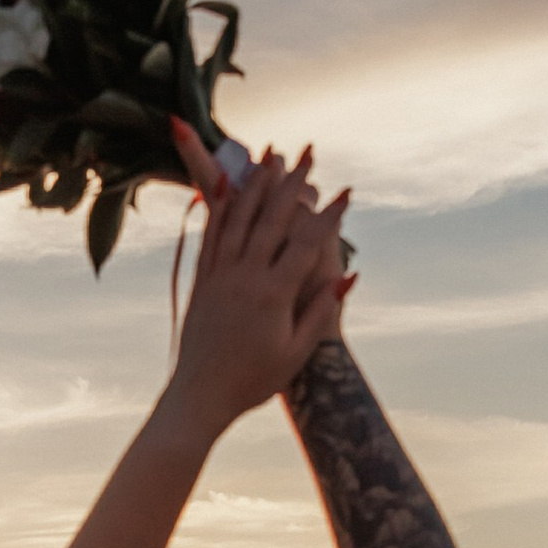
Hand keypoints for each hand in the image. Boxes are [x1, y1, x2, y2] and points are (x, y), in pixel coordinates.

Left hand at [164, 124, 352, 435]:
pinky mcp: (203, 280)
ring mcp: (221, 275)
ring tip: (270, 154)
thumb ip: (320, 313)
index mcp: (273, 295)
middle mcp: (245, 277)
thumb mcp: (295, 353)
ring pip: (240, 217)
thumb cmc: (253, 382)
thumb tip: (347, 276)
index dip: (329, 215)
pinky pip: (213, 234)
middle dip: (293, 180)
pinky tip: (225, 185)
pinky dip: (221, 206)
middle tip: (308, 151)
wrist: (200, 397)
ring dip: (257, 182)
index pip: (308, 243)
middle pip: (273, 217)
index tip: (346, 192)